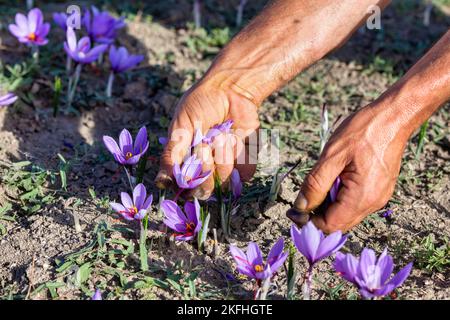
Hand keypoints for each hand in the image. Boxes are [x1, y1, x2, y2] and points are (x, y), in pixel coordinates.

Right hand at [155, 79, 259, 199]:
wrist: (231, 89)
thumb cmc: (201, 103)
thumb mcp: (181, 126)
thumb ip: (172, 153)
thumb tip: (162, 181)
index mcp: (187, 161)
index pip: (186, 186)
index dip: (189, 183)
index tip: (190, 170)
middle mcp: (206, 168)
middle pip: (206, 187)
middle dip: (207, 164)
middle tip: (206, 143)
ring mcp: (227, 165)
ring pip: (226, 178)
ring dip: (225, 154)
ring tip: (223, 134)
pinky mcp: (245, 160)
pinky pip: (245, 172)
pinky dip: (242, 154)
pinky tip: (238, 136)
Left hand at [287, 104, 408, 232]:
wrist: (394, 116)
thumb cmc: (364, 131)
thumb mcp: (331, 156)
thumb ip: (315, 184)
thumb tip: (300, 207)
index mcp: (362, 197)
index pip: (330, 225)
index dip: (309, 221)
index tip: (294, 209)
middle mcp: (373, 203)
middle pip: (339, 223)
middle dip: (318, 214)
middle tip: (303, 194)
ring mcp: (378, 197)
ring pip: (346, 214)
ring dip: (328, 205)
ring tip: (320, 181)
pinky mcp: (379, 189)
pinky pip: (355, 203)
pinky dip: (340, 197)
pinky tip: (334, 178)